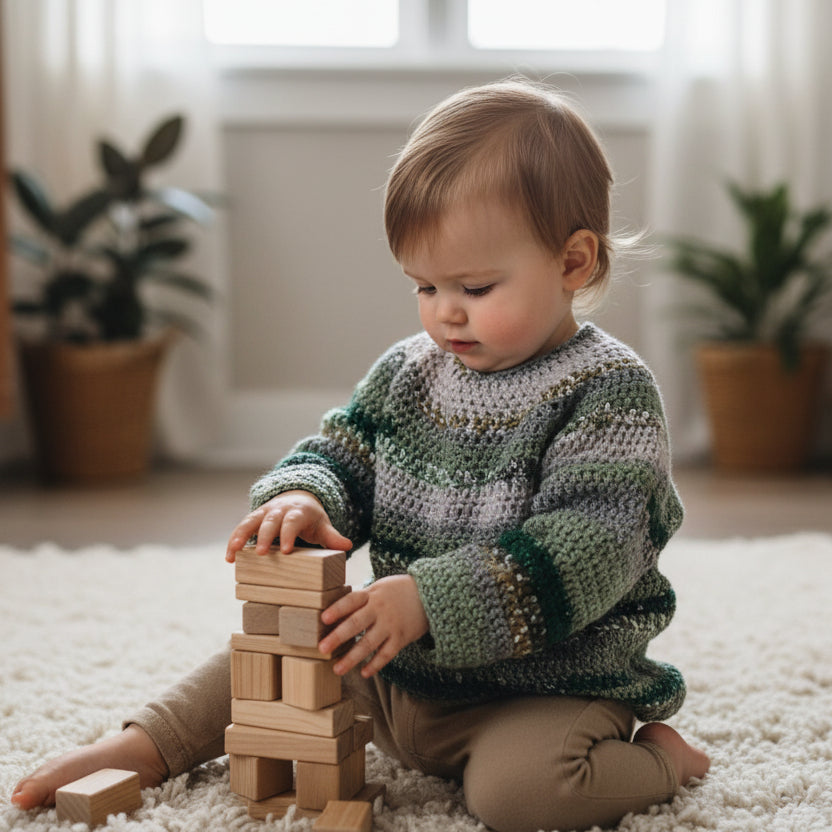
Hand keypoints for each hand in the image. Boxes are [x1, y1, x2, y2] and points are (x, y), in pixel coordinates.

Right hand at [225, 490, 351, 561]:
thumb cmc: (311, 518)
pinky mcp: (253, 519)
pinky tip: (229, 558)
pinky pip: (241, 528)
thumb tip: (348, 546)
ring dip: (240, 536)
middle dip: (264, 536)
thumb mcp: (323, 525)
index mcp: (298, 511)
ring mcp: (264, 513)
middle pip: (270, 521)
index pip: (293, 521)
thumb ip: (332, 537)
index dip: (288, 534)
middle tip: (261, 554)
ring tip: (233, 553)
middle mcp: (279, 509)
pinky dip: (233, 541)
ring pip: (250, 522)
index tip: (285, 551)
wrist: (297, 498)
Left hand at [319, 575, 428, 678]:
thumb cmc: (396, 592)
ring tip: (337, 669)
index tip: (323, 619)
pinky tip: (364, 673)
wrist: (428, 595)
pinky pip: (386, 654)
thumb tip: (334, 617)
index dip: (337, 609)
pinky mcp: (401, 638)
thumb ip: (360, 601)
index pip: (351, 600)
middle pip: (356, 623)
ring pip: (369, 643)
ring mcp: (391, 625)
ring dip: (352, 658)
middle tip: (322, 649)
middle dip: (338, 636)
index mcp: (371, 594)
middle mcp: (380, 609)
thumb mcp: (378, 589)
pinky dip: (375, 664)